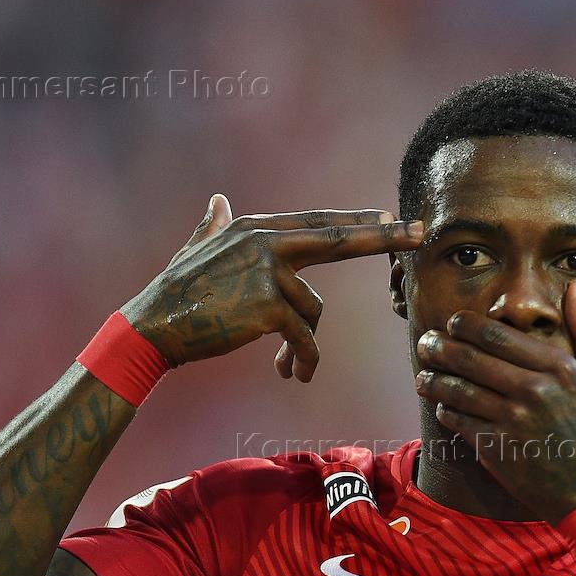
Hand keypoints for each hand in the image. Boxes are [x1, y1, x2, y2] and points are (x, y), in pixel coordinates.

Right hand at [121, 196, 422, 380]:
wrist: (153, 328)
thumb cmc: (174, 294)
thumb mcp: (195, 251)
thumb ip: (212, 226)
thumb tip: (216, 200)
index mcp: (255, 230)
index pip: (318, 223)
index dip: (356, 223)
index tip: (390, 216)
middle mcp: (265, 242)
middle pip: (337, 238)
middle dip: (384, 237)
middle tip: (422, 233)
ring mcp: (268, 271)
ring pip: (311, 311)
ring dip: (303, 344)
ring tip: (287, 365)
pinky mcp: (269, 305)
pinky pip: (303, 337)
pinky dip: (302, 360)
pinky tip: (292, 375)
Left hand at [415, 282, 575, 522]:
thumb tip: (574, 288)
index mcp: (558, 368)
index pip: (498, 336)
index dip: (467, 326)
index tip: (453, 322)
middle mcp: (534, 391)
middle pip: (470, 358)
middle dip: (440, 346)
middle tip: (426, 342)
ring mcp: (512, 421)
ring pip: (457, 389)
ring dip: (433, 379)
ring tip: (424, 375)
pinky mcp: (496, 448)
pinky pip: (458, 420)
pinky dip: (445, 410)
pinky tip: (442, 405)